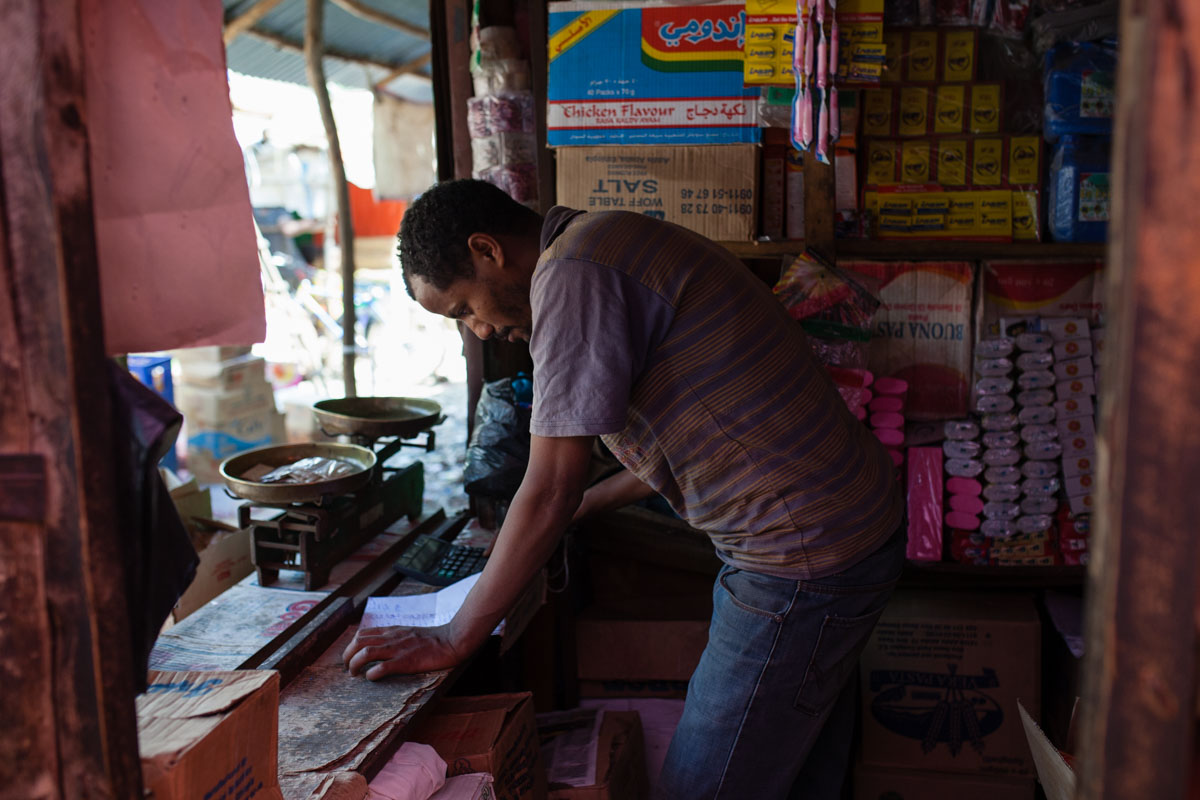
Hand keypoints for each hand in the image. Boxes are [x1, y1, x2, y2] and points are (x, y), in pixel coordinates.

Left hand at [342, 623, 465, 679]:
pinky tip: (372, 679)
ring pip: (366, 653)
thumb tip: (382, 646)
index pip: (363, 633)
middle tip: (348, 668)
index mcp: (392, 630)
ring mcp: (398, 649)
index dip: (351, 646)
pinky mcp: (406, 661)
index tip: (351, 657)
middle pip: (359, 641)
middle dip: (347, 655)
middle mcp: (392, 638)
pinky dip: (372, 674)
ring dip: (354, 664)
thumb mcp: (410, 632)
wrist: (452, 639)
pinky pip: (382, 667)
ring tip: (354, 674)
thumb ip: (395, 637)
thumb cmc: (434, 639)